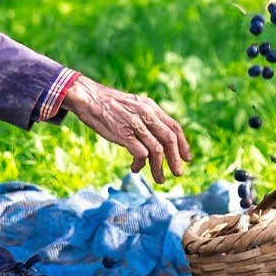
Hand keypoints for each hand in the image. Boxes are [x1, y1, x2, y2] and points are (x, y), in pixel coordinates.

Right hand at [62, 75, 191, 182]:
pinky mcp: (124, 134)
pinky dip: (141, 164)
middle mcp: (146, 114)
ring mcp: (136, 124)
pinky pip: (141, 153)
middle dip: (176, 159)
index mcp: (150, 107)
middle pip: (169, 139)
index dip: (183, 144)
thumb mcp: (133, 106)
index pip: (174, 127)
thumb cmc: (109, 105)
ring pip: (157, 150)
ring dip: (159, 167)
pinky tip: (135, 168)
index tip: (187, 158)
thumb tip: (158, 137)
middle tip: (178, 173)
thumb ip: (146, 118)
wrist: (89, 98)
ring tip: (159, 178)